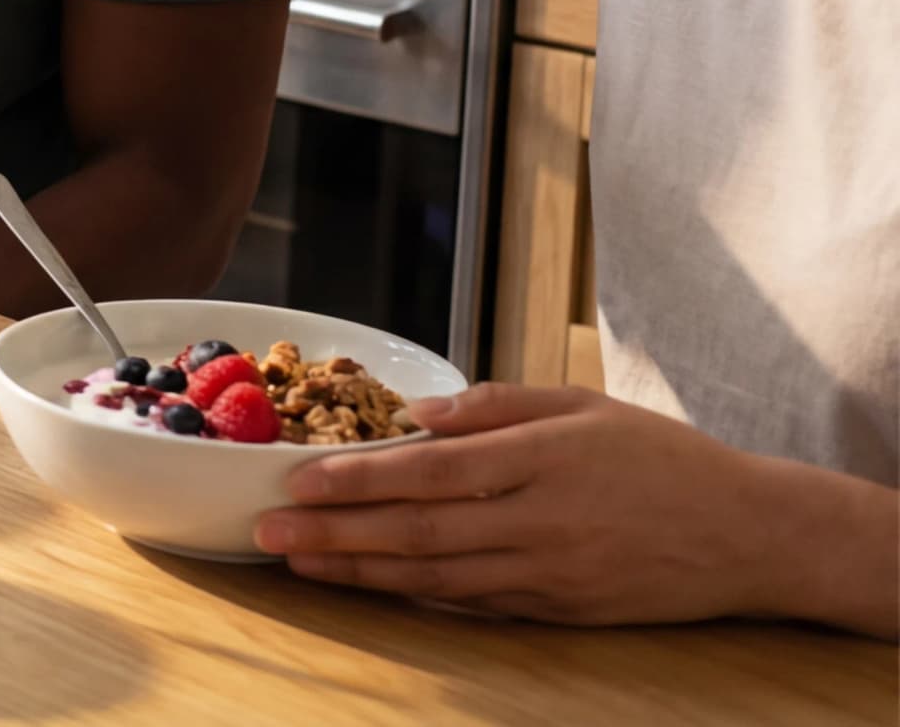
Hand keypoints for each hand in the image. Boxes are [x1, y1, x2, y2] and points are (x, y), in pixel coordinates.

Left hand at [251, 384, 847, 626]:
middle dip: (334, 533)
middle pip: (418, 530)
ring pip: (435, 575)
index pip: (430, 471)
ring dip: (361, 571)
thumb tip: (415, 415)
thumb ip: (494, 406)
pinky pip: (474, 602)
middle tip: (266, 533)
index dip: (357, 479)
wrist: (749, 535)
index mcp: (542, 458)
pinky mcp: (560, 610)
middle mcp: (540, 521)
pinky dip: (417, 595)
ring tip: (300, 564)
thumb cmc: (661, 458)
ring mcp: (549, 573)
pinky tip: (371, 586)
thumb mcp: (581, 405)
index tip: (295, 480)